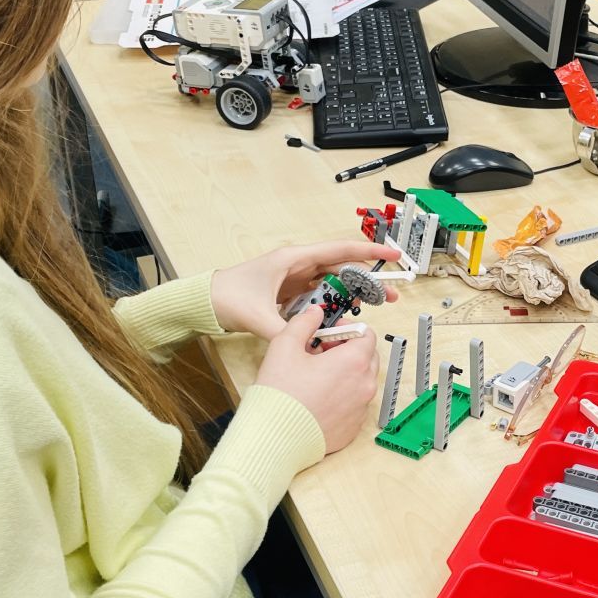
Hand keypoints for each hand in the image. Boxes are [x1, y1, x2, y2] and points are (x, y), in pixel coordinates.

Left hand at [212, 241, 400, 339]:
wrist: (205, 301)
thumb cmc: (226, 296)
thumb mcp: (258, 317)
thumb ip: (286, 333)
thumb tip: (309, 346)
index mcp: (293, 259)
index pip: (339, 250)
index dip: (369, 252)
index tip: (392, 255)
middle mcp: (297, 264)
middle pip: (342, 267)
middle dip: (368, 280)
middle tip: (389, 295)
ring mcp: (295, 277)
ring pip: (333, 282)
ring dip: (352, 294)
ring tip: (369, 308)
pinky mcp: (291, 291)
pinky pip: (320, 294)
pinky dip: (334, 304)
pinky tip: (342, 316)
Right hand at [255, 307, 379, 454]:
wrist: (275, 438)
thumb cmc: (280, 393)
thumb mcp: (285, 346)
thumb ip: (303, 323)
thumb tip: (315, 313)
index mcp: (354, 361)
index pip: (367, 335)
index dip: (347, 330)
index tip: (328, 334)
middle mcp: (365, 385)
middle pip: (367, 357)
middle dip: (347, 350)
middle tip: (320, 353)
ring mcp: (361, 409)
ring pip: (361, 382)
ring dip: (345, 373)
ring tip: (316, 377)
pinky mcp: (353, 428)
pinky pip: (355, 404)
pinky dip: (343, 397)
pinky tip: (318, 399)